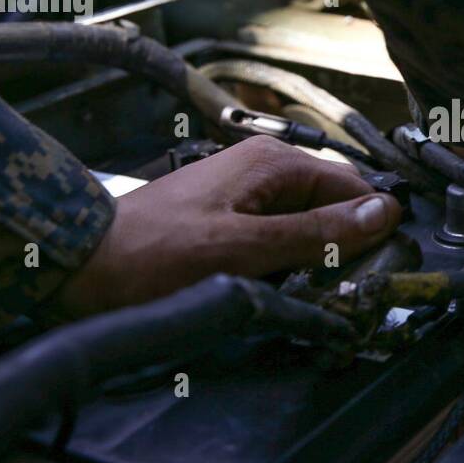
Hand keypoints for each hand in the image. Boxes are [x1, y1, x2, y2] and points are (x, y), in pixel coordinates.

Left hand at [54, 136, 402, 316]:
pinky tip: (277, 292)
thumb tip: (383, 214)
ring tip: (309, 299)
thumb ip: (318, 233)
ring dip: (314, 263)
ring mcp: (244, 195)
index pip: (354, 189)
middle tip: (347, 296)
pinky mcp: (228, 221)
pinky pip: (278, 241)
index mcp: (272, 163)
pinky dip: (286, 266)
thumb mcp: (244, 249)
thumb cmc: (149, 256)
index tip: (385, 272)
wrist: (78, 268)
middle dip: (345, 250)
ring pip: (308, 229)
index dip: (375, 230)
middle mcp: (262, 170)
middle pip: (333, 209)